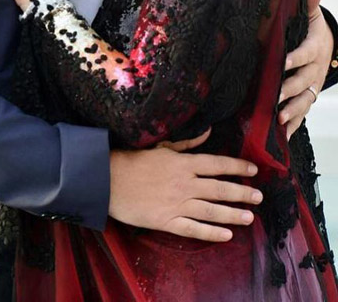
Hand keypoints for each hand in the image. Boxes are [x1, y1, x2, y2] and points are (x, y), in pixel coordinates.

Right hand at [109, 129, 262, 241]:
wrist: (108, 179)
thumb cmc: (134, 160)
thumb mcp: (161, 146)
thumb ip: (187, 143)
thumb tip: (208, 132)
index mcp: (183, 163)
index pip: (217, 164)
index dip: (237, 167)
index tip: (253, 170)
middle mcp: (184, 184)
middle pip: (220, 189)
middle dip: (242, 193)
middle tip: (258, 197)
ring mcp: (177, 204)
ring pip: (211, 211)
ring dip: (233, 214)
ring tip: (249, 217)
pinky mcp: (167, 221)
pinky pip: (194, 229)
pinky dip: (211, 233)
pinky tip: (226, 236)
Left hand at [279, 0, 332, 139]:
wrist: (328, 47)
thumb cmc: (313, 32)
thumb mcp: (312, 18)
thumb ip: (310, 6)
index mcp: (314, 50)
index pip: (304, 54)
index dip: (294, 59)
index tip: (282, 62)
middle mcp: (314, 71)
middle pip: (302, 82)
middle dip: (288, 90)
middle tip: (274, 96)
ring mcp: (312, 87)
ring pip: (303, 101)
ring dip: (292, 111)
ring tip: (278, 119)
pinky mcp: (308, 98)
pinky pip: (302, 114)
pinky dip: (293, 125)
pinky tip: (281, 135)